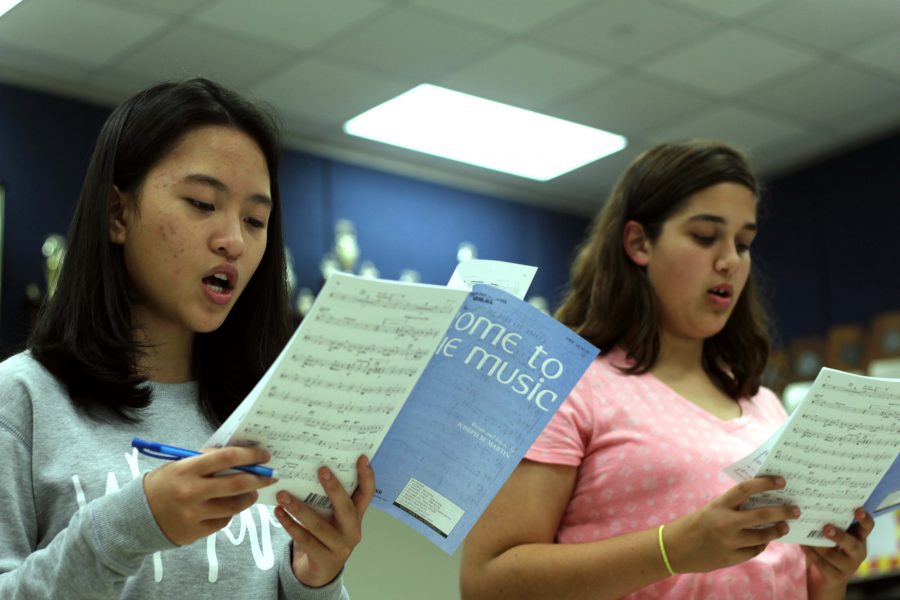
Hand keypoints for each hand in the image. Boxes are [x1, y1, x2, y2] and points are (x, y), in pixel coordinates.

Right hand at [143, 446, 276, 544]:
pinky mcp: (195, 532)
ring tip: (252, 491)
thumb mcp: (179, 465)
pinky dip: (230, 513)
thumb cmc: (163, 484)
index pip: (226, 458)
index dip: (249, 456)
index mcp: (186, 469)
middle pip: (237, 484)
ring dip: (249, 497)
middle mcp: (191, 492)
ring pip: (235, 506)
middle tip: (271, 476)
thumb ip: (206, 460)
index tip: (264, 456)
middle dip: (259, 479)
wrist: (136, 517)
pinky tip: (229, 506)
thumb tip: (238, 454)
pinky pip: (223, 521)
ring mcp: (194, 514)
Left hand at [275, 455, 374, 587]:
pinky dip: (290, 525)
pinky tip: (279, 513)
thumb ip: (328, 500)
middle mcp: (352, 530)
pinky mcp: (323, 559)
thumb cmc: (325, 536)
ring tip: (283, 495)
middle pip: (346, 508)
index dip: (367, 476)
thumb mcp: (333, 518)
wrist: (321, 572)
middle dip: (334, 488)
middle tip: (322, 470)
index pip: (367, 494)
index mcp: (357, 516)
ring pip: (319, 525)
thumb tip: (309, 469)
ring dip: (299, 508)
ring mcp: (340, 547)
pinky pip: (305, 540)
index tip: (362, 457)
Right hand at [664, 477, 799, 572]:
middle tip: (795, 509)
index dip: (764, 483)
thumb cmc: (693, 525)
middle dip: (782, 512)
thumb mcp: (710, 510)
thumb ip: (731, 507)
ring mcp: (729, 542)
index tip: (781, 481)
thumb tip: (758, 501)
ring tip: (784, 527)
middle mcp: (725, 523)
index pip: (745, 489)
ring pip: (763, 536)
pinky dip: (761, 544)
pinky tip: (764, 541)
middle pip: (761, 515)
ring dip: (777, 531)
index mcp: (718, 506)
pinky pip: (754, 550)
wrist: (674, 549)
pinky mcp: (731, 558)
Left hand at [803, 508, 873, 598]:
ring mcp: (848, 566)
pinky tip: (802, 545)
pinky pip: (822, 565)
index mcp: (858, 538)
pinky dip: (811, 554)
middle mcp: (858, 552)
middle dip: (839, 536)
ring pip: (833, 555)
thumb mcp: (832, 535)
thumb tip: (813, 504)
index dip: (865, 519)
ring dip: (818, 545)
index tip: (858, 509)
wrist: (826, 579)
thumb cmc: (829, 549)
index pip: (867, 527)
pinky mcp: (836, 577)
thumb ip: (830, 523)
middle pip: (853, 544)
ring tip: (805, 535)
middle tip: (826, 528)